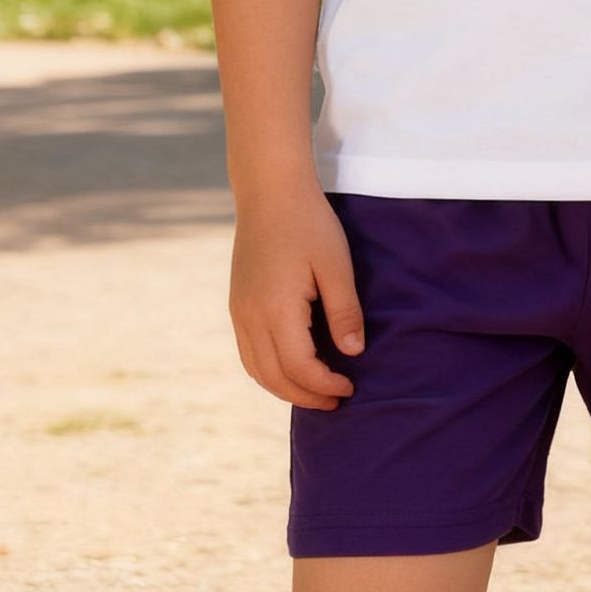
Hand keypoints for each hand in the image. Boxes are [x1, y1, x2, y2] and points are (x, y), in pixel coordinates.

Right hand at [229, 184, 366, 409]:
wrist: (269, 191)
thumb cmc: (309, 223)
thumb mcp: (336, 265)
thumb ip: (344, 311)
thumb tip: (353, 353)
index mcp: (276, 309)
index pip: (300, 368)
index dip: (325, 385)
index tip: (350, 386)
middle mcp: (250, 316)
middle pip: (274, 377)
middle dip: (306, 395)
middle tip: (337, 400)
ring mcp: (239, 311)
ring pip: (256, 370)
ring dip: (285, 388)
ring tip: (316, 391)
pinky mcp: (237, 304)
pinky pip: (248, 353)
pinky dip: (268, 371)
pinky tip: (291, 368)